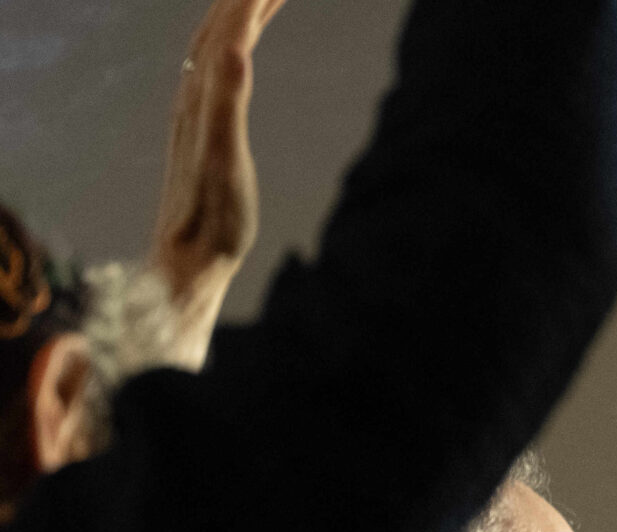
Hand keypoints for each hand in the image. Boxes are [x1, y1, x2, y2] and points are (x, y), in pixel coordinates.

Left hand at [152, 0, 286, 367]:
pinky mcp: (204, 129)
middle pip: (219, 28)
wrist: (187, 258)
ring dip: (241, 17)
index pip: (228, 30)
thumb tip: (237, 49)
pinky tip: (243, 54)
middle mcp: (194, 96)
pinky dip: (236, 47)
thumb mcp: (226, 160)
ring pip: (217, 46)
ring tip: (267, 0)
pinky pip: (219, 71)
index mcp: (203, 96)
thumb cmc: (214, 218)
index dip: (253, 0)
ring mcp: (197, 112)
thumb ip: (229, 101)